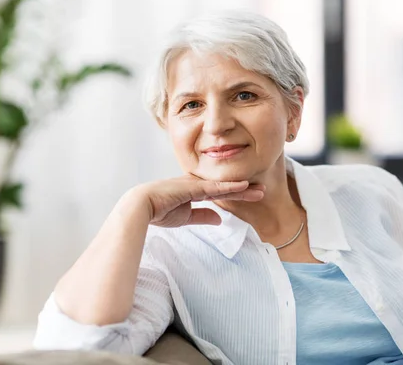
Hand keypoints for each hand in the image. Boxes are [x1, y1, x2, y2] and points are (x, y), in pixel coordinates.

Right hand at [140, 176, 264, 227]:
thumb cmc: (158, 211)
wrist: (140, 207)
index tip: (250, 194)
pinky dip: (230, 186)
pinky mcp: (192, 187)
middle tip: (262, 190)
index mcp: (193, 190)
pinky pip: (215, 187)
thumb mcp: (185, 217)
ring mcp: (195, 184)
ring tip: (260, 190)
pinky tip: (244, 186)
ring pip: (224, 186)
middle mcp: (196, 184)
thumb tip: (220, 219)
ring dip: (242, 188)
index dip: (235, 193)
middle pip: (225, 187)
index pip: (219, 192)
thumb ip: (202, 216)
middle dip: (244, 189)